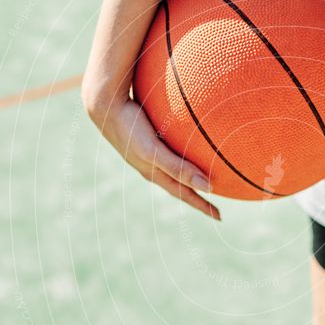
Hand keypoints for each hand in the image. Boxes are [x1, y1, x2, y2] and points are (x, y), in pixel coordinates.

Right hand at [86, 97, 220, 220]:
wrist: (105, 106)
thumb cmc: (131, 130)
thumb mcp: (154, 153)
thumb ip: (179, 169)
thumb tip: (209, 187)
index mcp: (155, 173)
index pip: (184, 194)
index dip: (202, 205)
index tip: (220, 217)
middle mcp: (152, 165)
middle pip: (181, 183)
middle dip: (198, 193)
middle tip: (216, 200)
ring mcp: (149, 151)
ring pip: (176, 166)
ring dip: (191, 173)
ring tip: (206, 173)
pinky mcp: (148, 136)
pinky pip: (173, 147)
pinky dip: (185, 151)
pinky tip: (192, 140)